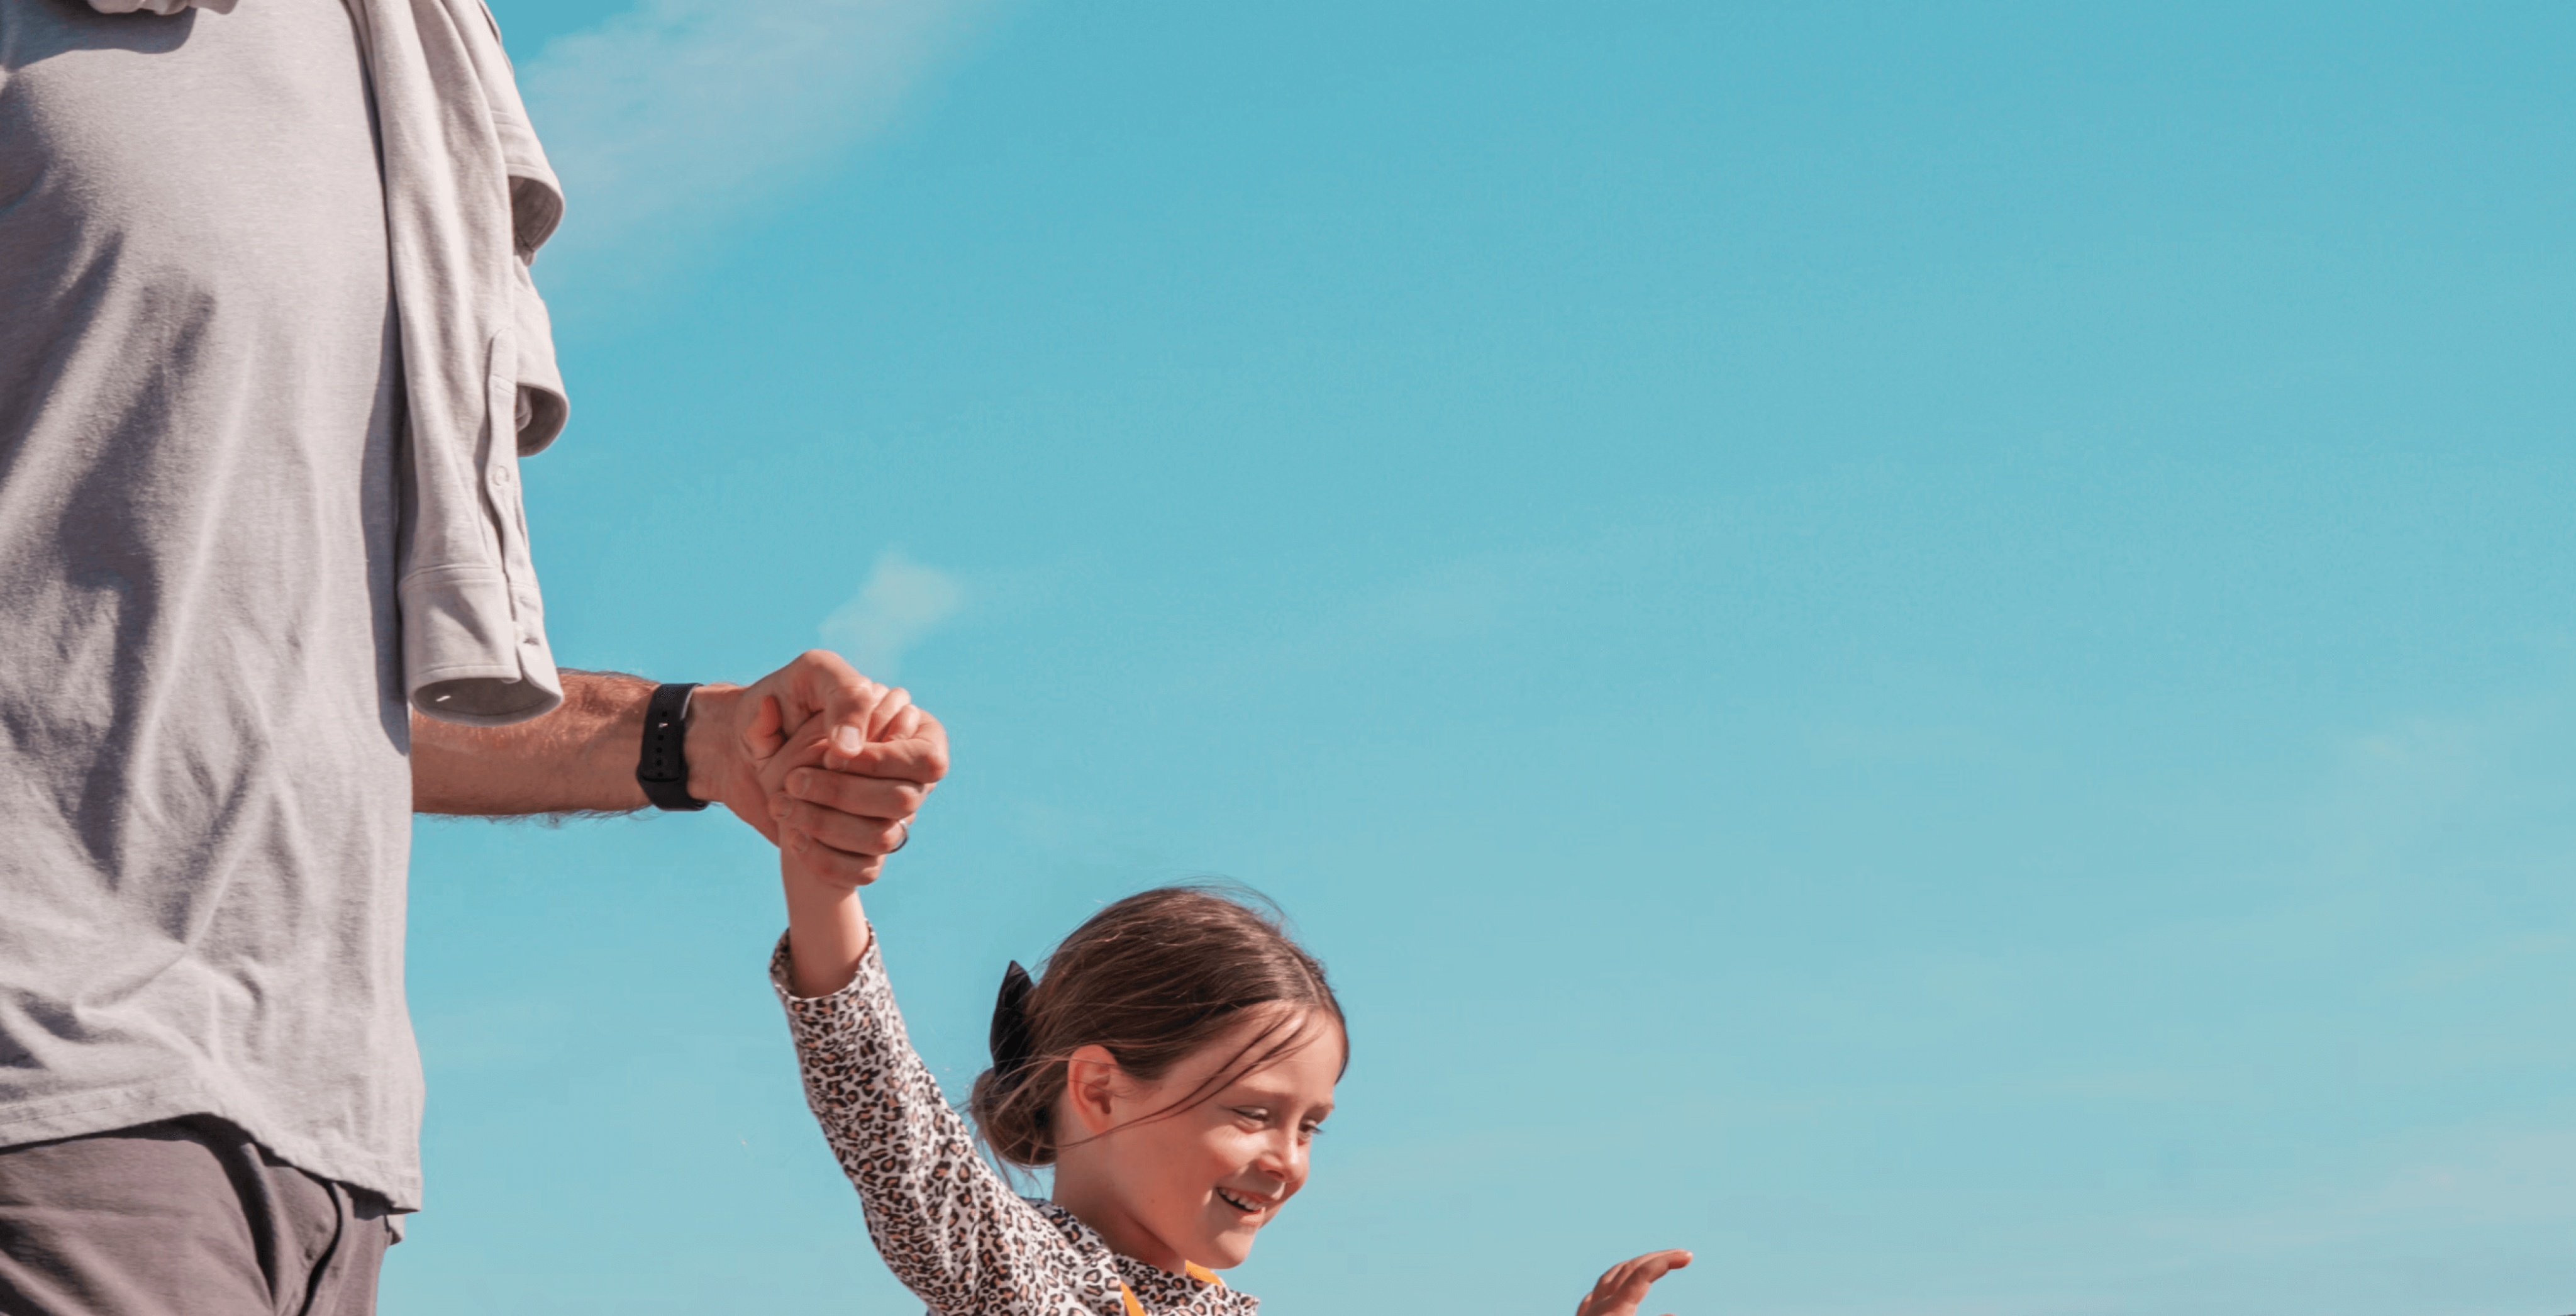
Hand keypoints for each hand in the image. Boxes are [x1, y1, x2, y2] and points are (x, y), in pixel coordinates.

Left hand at [683, 650, 949, 849]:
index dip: (879, 761)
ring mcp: (883, 816)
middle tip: (792, 781)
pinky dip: (823, 859)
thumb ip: (844, 697)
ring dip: (827, 825)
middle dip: (844, 793)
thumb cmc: (779, 699)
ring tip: (781, 805)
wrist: (736, 745)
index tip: (827, 755)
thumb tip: (852, 749)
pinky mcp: (858, 849)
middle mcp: (903, 777)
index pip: (927, 760)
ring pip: (883, 838)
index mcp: (908, 732)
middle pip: (905, 801)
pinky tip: (790, 837)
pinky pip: (862, 870)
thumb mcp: (812, 674)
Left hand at [1574, 1250, 1692, 1315]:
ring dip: (1633, 1266)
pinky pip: (1594, 1296)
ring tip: (1649, 1264)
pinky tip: (1609, 1290)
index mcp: (1614, 1311)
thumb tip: (1674, 1313)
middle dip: (1655, 1258)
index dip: (1666, 1261)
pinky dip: (1609, 1286)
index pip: (1642, 1275)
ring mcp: (1588, 1313)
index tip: (1688, 1256)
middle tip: (1681, 1255)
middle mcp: (1599, 1306)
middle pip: (1628, 1270)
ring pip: (1609, 1278)